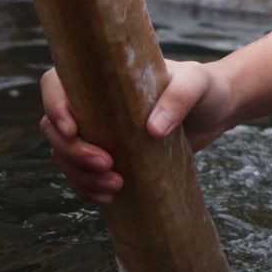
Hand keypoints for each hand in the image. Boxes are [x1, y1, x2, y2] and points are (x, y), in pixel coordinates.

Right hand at [38, 59, 233, 204]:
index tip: (72, 130)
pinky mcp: (110, 155)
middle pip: (54, 127)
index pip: (57, 83)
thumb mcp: (197, 84)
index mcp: (104, 76)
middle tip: (107, 164)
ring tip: (115, 185)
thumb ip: (179, 99)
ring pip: (63, 155)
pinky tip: (109, 196)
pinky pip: (81, 175)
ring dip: (79, 175)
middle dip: (72, 151)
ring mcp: (98, 131)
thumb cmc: (205, 87)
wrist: (218, 111)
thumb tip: (152, 130)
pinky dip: (87, 188)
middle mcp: (93, 103)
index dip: (54, 106)